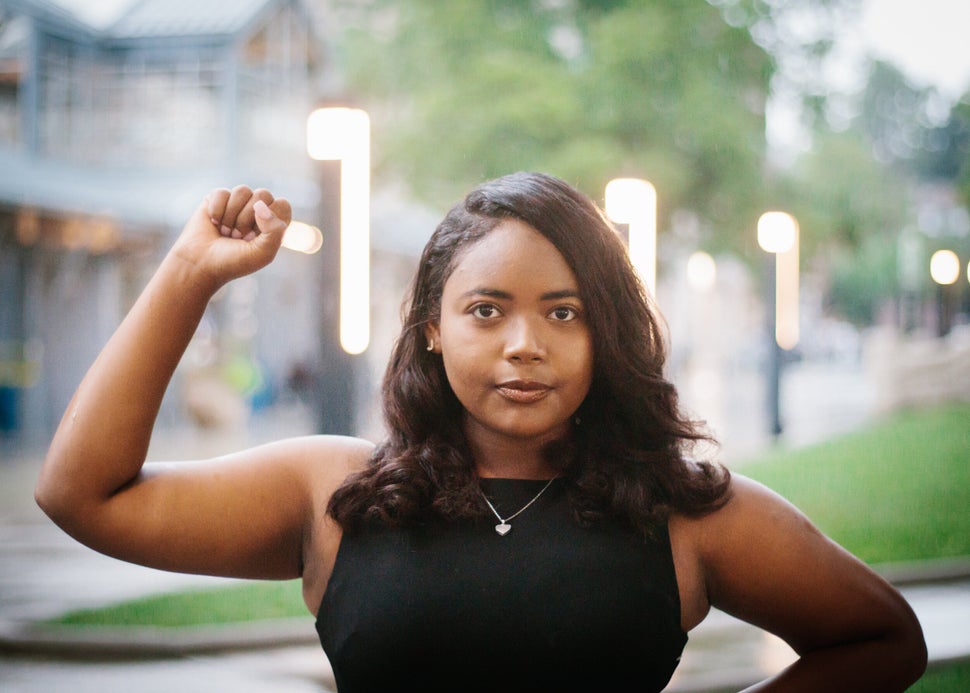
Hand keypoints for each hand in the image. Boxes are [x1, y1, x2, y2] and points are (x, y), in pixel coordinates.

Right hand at [172, 185, 292, 287]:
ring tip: (226, 232)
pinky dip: (216, 210)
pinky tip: (214, 223)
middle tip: (238, 236)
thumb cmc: (234, 262)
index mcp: (273, 223)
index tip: (256, 237)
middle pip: (263, 194)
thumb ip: (274, 231)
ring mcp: (238, 203)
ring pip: (242, 190)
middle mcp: (257, 211)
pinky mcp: (217, 198)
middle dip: (248, 218)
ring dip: (231, 215)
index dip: (270, 218)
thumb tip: (261, 205)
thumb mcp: (263, 253)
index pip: (283, 205)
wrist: (201, 263)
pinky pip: (222, 192)